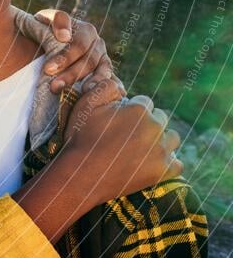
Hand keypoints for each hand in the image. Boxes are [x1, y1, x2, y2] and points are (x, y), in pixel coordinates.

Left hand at [33, 9, 122, 94]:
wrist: (45, 44)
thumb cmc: (43, 30)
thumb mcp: (45, 20)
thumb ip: (56, 21)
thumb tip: (65, 36)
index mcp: (86, 31)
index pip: (79, 44)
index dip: (65, 57)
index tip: (48, 69)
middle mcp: (98, 45)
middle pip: (89, 61)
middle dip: (71, 74)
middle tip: (54, 87)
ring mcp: (103, 60)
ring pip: (102, 72)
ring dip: (90, 84)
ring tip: (81, 94)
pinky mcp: (105, 75)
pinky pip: (111, 83)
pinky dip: (104, 90)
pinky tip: (95, 99)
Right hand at [62, 80, 182, 200]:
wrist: (81, 175)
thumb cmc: (81, 138)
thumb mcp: (85, 105)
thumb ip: (105, 87)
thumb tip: (119, 82)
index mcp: (138, 109)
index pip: (144, 102)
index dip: (130, 110)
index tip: (119, 121)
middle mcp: (155, 128)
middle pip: (160, 118)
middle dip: (147, 123)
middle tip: (127, 135)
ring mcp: (161, 151)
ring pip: (172, 138)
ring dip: (161, 140)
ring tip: (141, 147)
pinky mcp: (163, 171)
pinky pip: (177, 163)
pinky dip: (167, 162)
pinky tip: (151, 162)